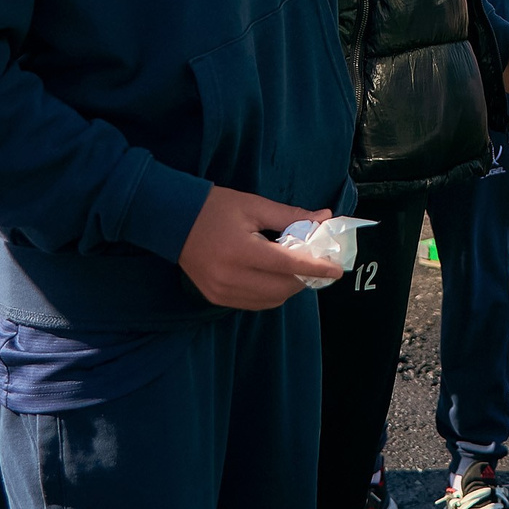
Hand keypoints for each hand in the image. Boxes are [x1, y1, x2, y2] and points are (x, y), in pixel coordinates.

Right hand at [176, 186, 340, 308]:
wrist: (171, 220)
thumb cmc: (214, 207)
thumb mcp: (254, 205)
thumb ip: (290, 216)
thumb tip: (323, 220)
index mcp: (241, 251)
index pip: (288, 265)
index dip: (316, 267)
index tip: (337, 269)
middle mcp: (231, 277)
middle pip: (282, 288)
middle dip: (305, 277)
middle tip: (317, 263)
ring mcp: (222, 292)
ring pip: (271, 300)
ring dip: (290, 287)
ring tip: (297, 269)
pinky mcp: (216, 298)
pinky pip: (255, 303)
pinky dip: (272, 293)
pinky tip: (276, 277)